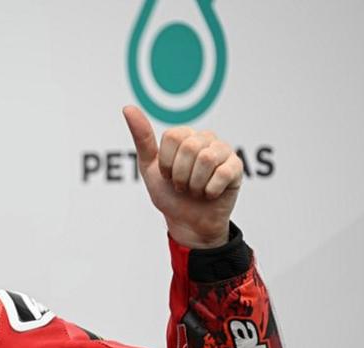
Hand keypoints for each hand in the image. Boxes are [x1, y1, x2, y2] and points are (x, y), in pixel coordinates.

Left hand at [122, 105, 242, 248]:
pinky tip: (209, 194)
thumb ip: (142, 138)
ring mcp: (223, 151)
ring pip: (207, 158)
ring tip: (195, 190)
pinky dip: (210, 190)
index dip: (167, 162)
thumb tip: (128, 108)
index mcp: (184, 135)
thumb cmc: (168, 194)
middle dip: (180, 175)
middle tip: (182, 186)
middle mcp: (205, 138)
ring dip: (194, 184)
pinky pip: (223, 173)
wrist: (187, 223)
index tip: (167, 176)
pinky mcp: (236, 168)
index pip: (173, 136)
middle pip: (190, 147)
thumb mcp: (149, 167)